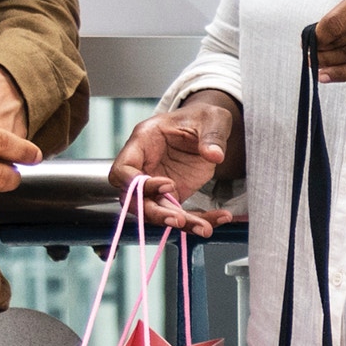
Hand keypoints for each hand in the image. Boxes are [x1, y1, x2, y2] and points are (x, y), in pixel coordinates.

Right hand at [110, 92, 239, 235]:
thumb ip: (212, 135)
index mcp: (144, 140)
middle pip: (134, 199)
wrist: (209, 128)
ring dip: (180, 223)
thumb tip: (214, 154)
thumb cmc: (202, 117)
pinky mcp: (173, 195)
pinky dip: (199, 220)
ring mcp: (156, 183)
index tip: (167, 185)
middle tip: (179, 220)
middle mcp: (144, 165)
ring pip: (157, 211)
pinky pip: (180, 214)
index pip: (123, 169)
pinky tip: (221, 218)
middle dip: (154, 213)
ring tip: (205, 228)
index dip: (137, 184)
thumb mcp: (212, 118)